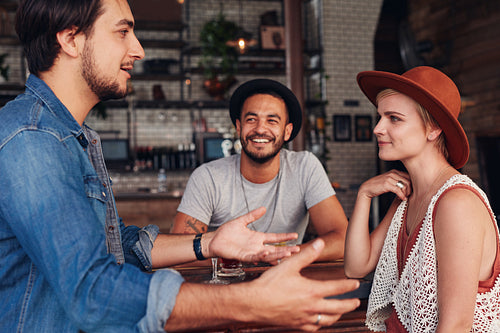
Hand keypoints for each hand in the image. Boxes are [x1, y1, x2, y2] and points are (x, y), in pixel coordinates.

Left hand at [206, 207, 299, 262]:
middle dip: (286, 250)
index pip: (275, 238)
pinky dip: (261, 256)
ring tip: (288, 253)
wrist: (214, 240)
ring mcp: (251, 252)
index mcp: (257, 238)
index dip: (285, 237)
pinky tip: (267, 253)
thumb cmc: (226, 232)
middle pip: (275, 249)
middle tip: (297, 250)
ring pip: (268, 255)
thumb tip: (263, 208)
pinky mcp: (243, 257)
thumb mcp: (241, 221)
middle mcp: (256, 246)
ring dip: (277, 255)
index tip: (295, 236)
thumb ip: (252, 215)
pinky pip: (254, 257)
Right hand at [246, 239, 360, 330]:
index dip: (348, 285)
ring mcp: (304, 318)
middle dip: (349, 304)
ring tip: (341, 312)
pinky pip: (314, 328)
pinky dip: (321, 324)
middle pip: (337, 308)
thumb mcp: (289, 265)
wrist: (254, 304)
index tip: (355, 283)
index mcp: (312, 291)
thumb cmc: (269, 285)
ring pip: (327, 320)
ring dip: (337, 315)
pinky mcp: (296, 325)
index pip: (336, 288)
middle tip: (355, 301)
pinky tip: (320, 321)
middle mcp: (311, 307)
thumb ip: (307, 255)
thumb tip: (319, 243)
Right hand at [358, 169, 410, 200]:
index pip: (408, 177)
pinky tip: (402, 199)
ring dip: (406, 193)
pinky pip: (398, 190)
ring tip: (404, 197)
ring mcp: (389, 178)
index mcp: (394, 171)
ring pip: (404, 186)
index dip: (411, 185)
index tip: (409, 191)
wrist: (367, 188)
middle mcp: (392, 173)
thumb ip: (397, 180)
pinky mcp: (386, 184)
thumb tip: (408, 186)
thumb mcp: (389, 180)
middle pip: (408, 181)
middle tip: (407, 195)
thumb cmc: (378, 185)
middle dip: (410, 190)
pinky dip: (402, 195)